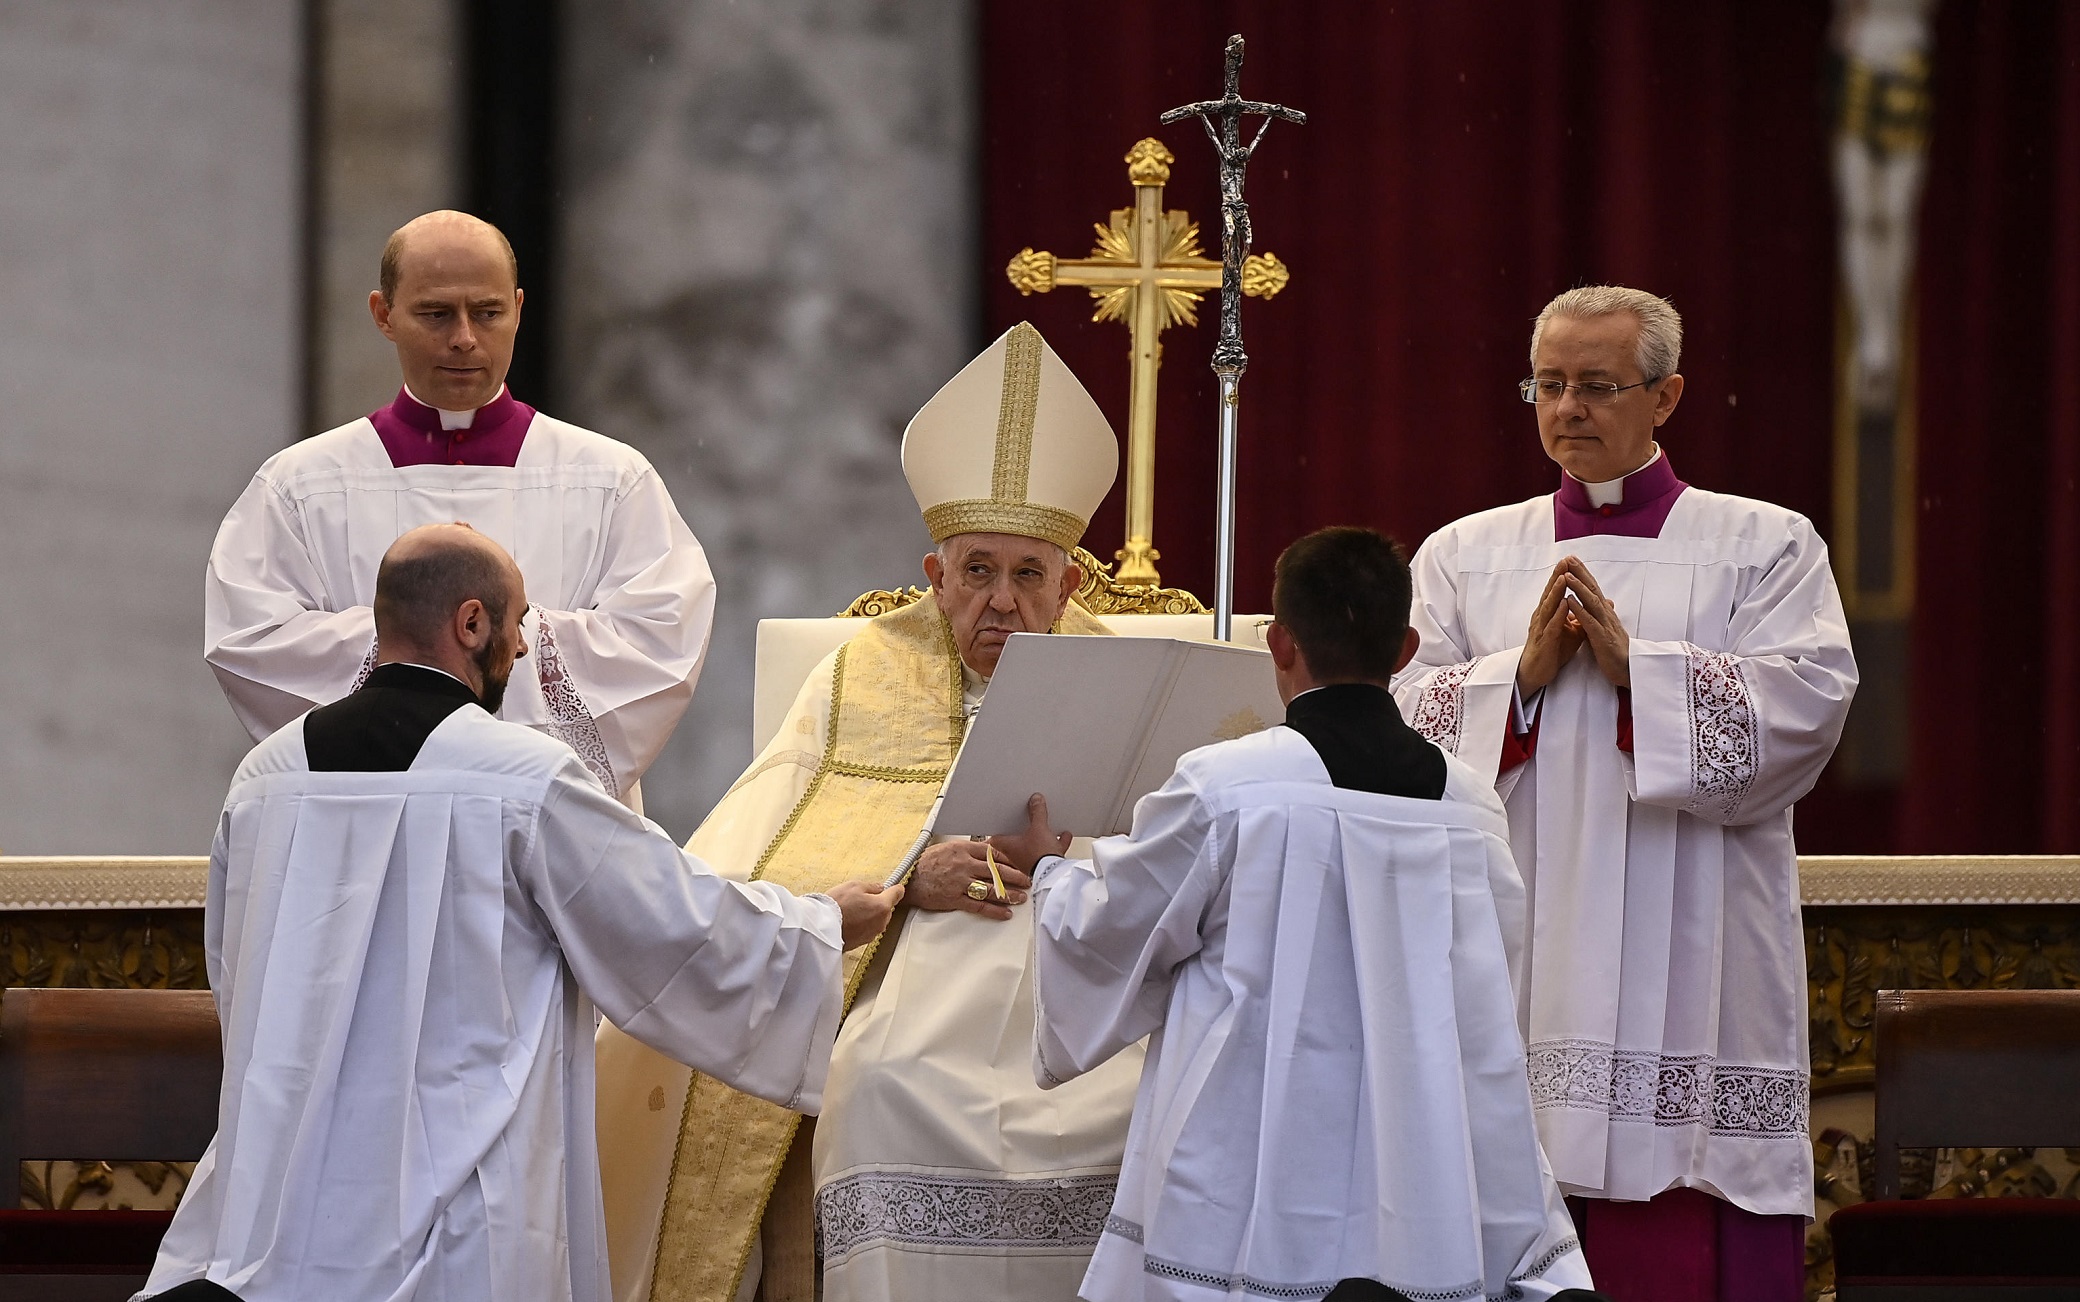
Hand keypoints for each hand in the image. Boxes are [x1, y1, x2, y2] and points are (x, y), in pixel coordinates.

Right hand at [826, 880, 902, 949]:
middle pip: (886, 908)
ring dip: (868, 915)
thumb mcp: (853, 886)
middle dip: (877, 903)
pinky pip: (867, 929)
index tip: (893, 886)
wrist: (822, 929)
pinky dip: (861, 924)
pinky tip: (848, 920)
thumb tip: (878, 888)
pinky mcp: (863, 942)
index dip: (895, 888)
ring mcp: (872, 933)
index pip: (897, 893)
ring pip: (876, 920)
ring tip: (851, 909)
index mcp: (882, 906)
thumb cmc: (837, 906)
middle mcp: (881, 922)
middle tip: (861, 897)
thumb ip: (871, 886)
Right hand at [905, 841, 1030, 920]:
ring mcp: (960, 883)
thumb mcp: (947, 848)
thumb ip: (967, 850)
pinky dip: (994, 910)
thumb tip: (986, 850)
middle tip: (1028, 881)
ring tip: (1022, 898)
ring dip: (1009, 894)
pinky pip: (979, 906)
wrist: (908, 879)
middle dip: (1015, 876)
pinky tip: (1006, 913)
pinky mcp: (955, 899)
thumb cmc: (926, 863)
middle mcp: (964, 865)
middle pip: (996, 871)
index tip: (1020, 863)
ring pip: (991, 889)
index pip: (992, 853)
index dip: (1008, 859)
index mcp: (962, 849)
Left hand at [987, 794, 1070, 875]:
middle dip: (1023, 829)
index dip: (997, 827)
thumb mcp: (1039, 827)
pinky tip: (1063, 836)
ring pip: (1033, 844)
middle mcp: (1016, 855)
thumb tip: (1035, 800)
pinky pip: (1048, 851)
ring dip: (1040, 836)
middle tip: (1025, 819)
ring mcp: (1030, 861)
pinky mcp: (1043, 865)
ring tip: (1047, 825)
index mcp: (1008, 846)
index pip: (995, 837)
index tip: (999, 819)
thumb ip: (1037, 812)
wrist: (1055, 874)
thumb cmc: (1039, 855)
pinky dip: (1055, 843)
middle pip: (1017, 838)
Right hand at [1516, 561, 1587, 694]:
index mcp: (1549, 614)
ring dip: (1556, 592)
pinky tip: (1563, 605)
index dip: (1563, 576)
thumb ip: (1581, 617)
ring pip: (1549, 606)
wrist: (1537, 672)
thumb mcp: (1572, 632)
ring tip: (1563, 577)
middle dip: (1558, 576)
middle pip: (1550, 593)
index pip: (1556, 591)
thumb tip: (1595, 605)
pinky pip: (1551, 626)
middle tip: (1565, 561)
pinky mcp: (1545, 641)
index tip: (1571, 561)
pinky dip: (1558, 615)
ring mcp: (1542, 629)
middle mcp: (1543, 617)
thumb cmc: (1553, 650)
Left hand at [1559, 558, 1629, 687]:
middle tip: (1569, 558)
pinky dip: (1579, 611)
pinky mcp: (1601, 638)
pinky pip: (1589, 622)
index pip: (1593, 589)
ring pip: (1591, 602)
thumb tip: (1604, 601)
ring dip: (1578, 588)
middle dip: (1580, 573)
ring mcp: (1604, 625)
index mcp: (1605, 613)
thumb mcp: (1608, 629)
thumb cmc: (1615, 651)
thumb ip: (1603, 615)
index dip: (1583, 574)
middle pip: (1592, 589)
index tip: (1572, 561)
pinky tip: (1569, 601)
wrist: (1629, 670)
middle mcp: (1606, 615)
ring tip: (1567, 575)